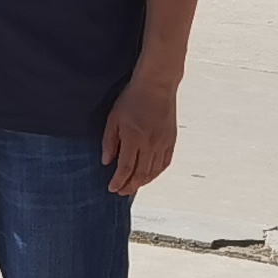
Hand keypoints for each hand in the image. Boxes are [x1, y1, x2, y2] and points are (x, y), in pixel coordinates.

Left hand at [100, 75, 179, 196]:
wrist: (157, 85)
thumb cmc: (132, 98)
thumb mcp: (114, 117)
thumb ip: (109, 141)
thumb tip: (106, 161)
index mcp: (133, 138)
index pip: (125, 168)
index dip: (118, 181)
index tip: (112, 188)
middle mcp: (149, 144)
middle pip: (140, 174)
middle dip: (129, 186)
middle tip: (121, 192)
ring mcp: (162, 143)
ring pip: (153, 172)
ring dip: (143, 183)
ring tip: (133, 186)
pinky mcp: (171, 140)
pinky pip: (165, 163)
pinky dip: (156, 173)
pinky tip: (149, 176)